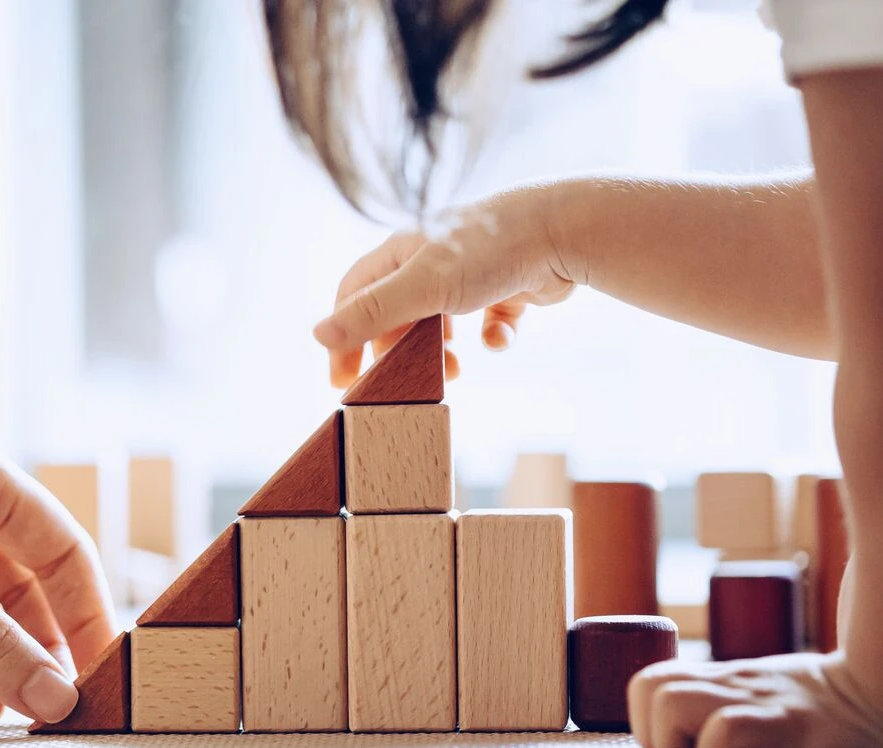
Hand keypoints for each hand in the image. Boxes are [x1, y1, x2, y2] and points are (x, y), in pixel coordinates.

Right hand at [315, 182, 579, 386]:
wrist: (565, 230)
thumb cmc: (490, 249)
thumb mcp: (423, 286)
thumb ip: (372, 313)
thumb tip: (317, 335)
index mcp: (403, 252)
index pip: (355, 295)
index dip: (344, 338)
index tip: (343, 380)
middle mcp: (433, 258)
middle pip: (398, 314)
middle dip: (400, 351)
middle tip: (406, 382)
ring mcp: (472, 272)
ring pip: (443, 321)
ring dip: (443, 351)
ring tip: (454, 370)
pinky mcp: (508, 286)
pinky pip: (490, 320)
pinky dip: (491, 337)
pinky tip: (500, 339)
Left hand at [628, 652, 882, 747]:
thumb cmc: (833, 717)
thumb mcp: (770, 700)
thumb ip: (729, 711)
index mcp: (725, 681)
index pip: (647, 683)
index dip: (646, 723)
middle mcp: (733, 685)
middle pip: (646, 687)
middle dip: (653, 737)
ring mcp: (758, 702)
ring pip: (670, 703)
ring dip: (678, 745)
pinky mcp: (787, 726)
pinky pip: (724, 729)